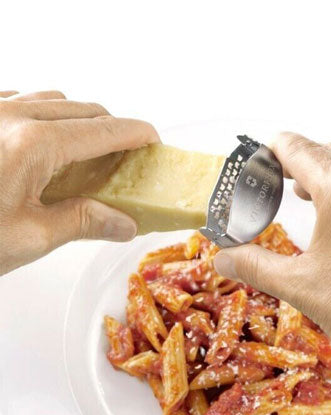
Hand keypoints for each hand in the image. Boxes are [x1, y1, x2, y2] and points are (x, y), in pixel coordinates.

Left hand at [0, 90, 158, 275]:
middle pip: (82, 109)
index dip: (136, 134)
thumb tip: (122, 224)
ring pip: (51, 100)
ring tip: (85, 152)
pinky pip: (19, 99)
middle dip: (111, 129)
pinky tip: (43, 141)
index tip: (153, 141)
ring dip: (78, 120)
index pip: (104, 130)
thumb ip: (84, 222)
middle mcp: (9, 115)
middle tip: (125, 158)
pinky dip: (44, 115)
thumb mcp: (29, 237)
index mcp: (32, 144)